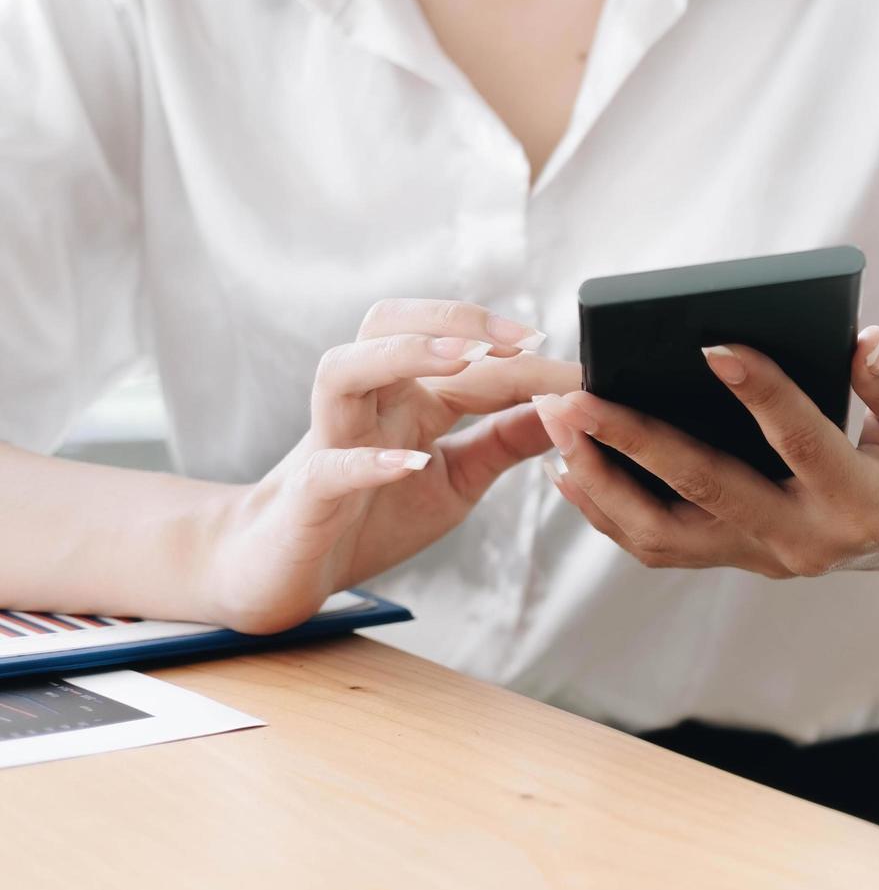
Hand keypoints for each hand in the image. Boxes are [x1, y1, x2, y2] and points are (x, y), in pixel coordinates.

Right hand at [204, 300, 580, 630]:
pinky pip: (328, 467)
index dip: (522, 357)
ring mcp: (329, 442)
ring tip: (462, 361)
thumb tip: (571, 408)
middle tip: (518, 336)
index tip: (583, 366)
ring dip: (402, 357)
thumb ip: (506, 441)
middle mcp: (365, 404)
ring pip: (343, 370)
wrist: (283, 571)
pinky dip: (367, 461)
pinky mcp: (306, 494)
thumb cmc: (370, 516)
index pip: (464, 357)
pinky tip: (409, 461)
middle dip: (451, 318)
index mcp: (404, 398)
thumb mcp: (458, 477)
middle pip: (387, 324)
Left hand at [533, 326, 878, 579]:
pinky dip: (611, 509)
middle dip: (633, 441)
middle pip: (706, 493)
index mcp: (863, 504)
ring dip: (602, 482)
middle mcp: (807, 541)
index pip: (801, 442)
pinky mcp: (743, 557)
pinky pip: (663, 544)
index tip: (712, 343)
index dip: (760, 392)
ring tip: (556, 427)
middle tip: (575, 396)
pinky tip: (569, 465)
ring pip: (664, 535)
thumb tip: (861, 340)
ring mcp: (769, 557)